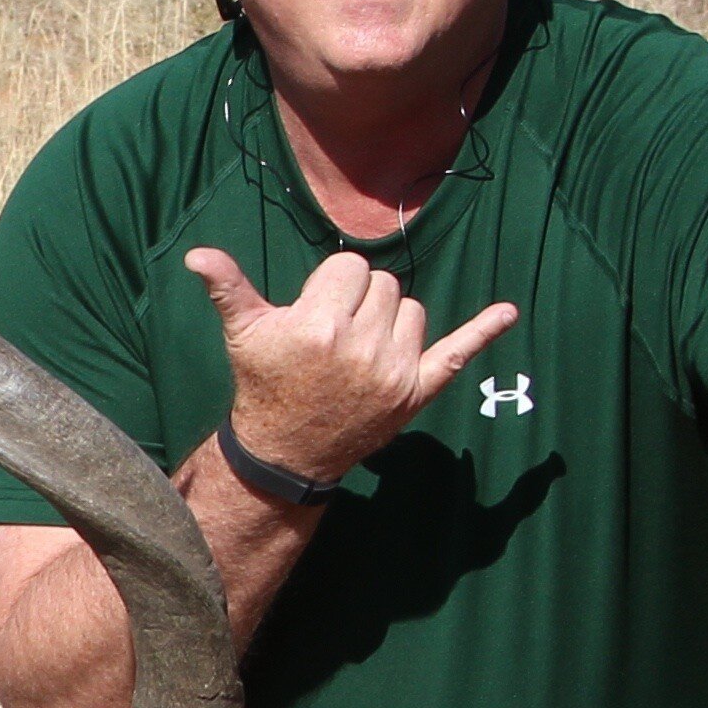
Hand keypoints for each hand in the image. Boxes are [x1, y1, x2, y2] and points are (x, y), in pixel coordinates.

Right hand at [183, 248, 516, 486]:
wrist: (286, 453)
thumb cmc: (265, 385)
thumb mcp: (244, 336)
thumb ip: (229, 289)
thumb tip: (198, 255)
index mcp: (319, 326)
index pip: (349, 268)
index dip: (330, 286)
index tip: (315, 314)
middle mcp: (361, 347)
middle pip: (383, 284)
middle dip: (360, 300)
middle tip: (335, 335)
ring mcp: (394, 371)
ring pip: (412, 309)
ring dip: (391, 320)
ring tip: (360, 349)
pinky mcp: (416, 392)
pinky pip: (459, 353)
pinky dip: (485, 331)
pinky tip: (509, 313)